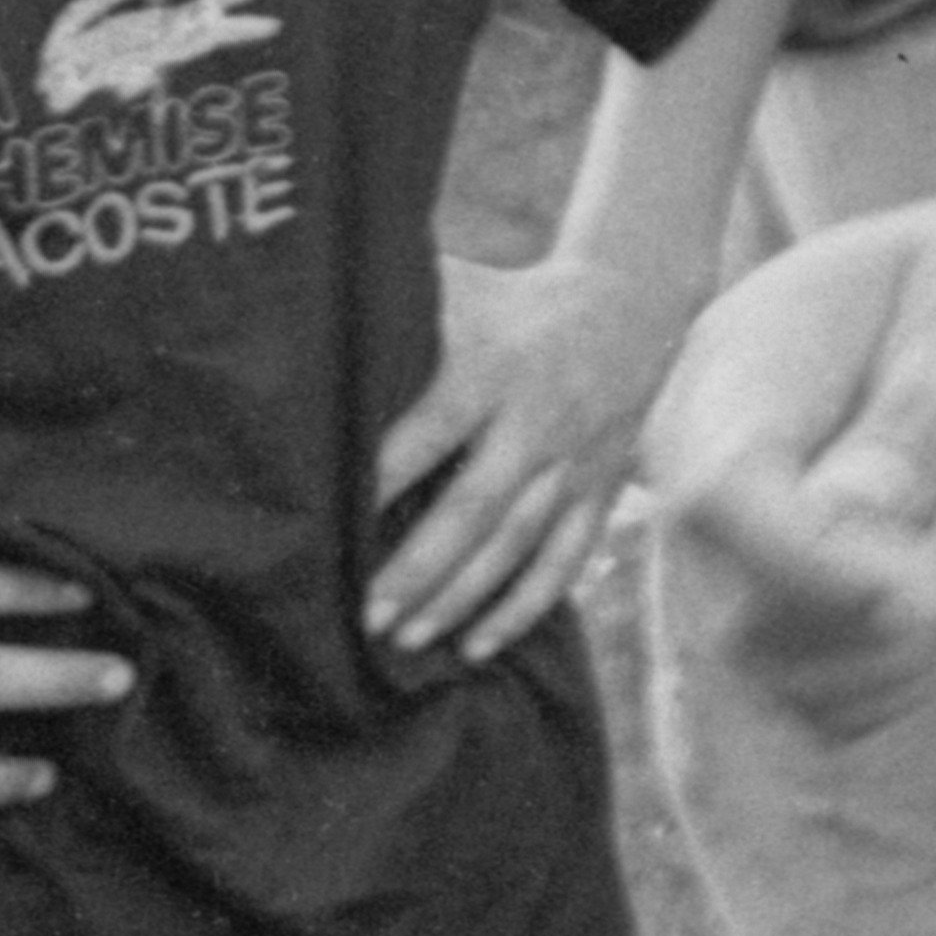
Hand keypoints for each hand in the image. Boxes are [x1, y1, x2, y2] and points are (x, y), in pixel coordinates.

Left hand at [368, 246, 702, 665]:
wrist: (631, 306)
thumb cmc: (510, 301)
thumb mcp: (461, 289)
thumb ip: (394, 303)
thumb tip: (304, 305)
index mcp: (492, 368)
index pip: (434, 430)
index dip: (386, 476)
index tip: (333, 522)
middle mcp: (536, 421)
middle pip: (477, 505)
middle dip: (421, 566)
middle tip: (366, 614)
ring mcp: (573, 463)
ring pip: (518, 542)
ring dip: (464, 596)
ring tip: (408, 638)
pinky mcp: (597, 491)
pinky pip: (564, 559)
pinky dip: (525, 607)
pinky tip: (479, 645)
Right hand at [649, 201, 935, 737]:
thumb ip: (928, 409)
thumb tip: (852, 513)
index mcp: (734, 373)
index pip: (721, 495)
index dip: (821, 560)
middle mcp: (689, 476)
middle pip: (747, 619)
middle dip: (906, 600)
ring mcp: (712, 560)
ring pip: (796, 684)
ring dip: (927, 633)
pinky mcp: (759, 628)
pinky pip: (836, 711)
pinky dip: (918, 669)